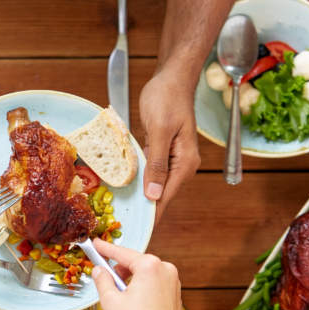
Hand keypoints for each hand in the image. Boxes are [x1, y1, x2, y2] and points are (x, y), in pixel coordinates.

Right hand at [89, 239, 183, 309]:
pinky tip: (134, 303)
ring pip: (145, 273)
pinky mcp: (176, 293)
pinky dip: (142, 287)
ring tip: (120, 298)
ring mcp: (173, 281)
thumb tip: (99, 270)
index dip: (106, 249)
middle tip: (106, 281)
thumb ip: (103, 280)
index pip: (122, 253)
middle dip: (119, 270)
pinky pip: (154, 283)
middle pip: (135, 262)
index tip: (96, 244)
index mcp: (150, 266)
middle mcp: (165, 269)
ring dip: (131, 280)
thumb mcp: (111, 301)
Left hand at [139, 68, 200, 218]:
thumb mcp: (160, 131)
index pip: (166, 197)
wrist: (172, 78)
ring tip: (123, 213)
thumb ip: (157, 163)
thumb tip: (154, 194)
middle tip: (124, 226)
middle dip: (145, 209)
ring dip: (141, 196)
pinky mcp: (163, 151)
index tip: (141, 232)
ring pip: (155, 184)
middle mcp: (182, 164)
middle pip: (161, 194)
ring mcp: (173, 158)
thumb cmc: (167, 98)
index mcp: (184, 163)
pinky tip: (127, 188)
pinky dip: (140, 179)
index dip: (153, 216)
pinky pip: (151, 171)